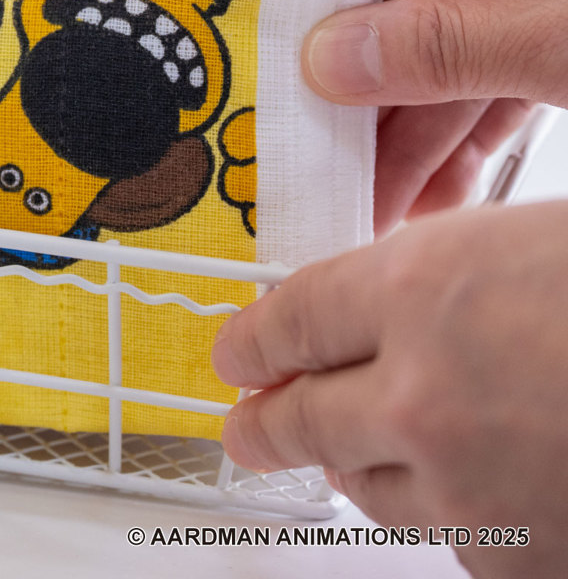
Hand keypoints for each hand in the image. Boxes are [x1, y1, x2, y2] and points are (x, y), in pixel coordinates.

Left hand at [213, 201, 567, 578]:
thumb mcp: (553, 226)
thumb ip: (462, 252)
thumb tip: (407, 278)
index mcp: (429, 285)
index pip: (295, 314)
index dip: (256, 332)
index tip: (235, 346)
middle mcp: (428, 394)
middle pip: (304, 415)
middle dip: (264, 418)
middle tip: (243, 424)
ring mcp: (475, 495)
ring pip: (369, 486)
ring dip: (348, 463)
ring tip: (333, 451)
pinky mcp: (526, 568)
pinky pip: (453, 542)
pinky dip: (443, 512)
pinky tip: (460, 490)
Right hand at [304, 0, 567, 229]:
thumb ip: (445, 43)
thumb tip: (326, 58)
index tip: (274, 78)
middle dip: (362, 89)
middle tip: (319, 174)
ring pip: (453, 42)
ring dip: (413, 126)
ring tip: (372, 210)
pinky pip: (508, 68)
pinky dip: (474, 129)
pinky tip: (439, 197)